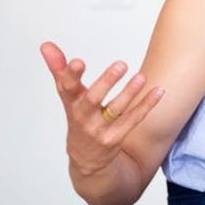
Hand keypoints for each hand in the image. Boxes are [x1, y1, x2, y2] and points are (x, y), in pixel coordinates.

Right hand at [40, 41, 163, 176]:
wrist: (87, 160)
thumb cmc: (79, 118)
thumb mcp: (67, 96)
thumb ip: (59, 69)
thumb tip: (46, 44)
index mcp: (71, 104)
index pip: (67, 88)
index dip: (71, 75)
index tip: (78, 62)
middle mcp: (84, 117)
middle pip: (93, 100)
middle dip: (106, 82)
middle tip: (121, 64)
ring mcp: (100, 129)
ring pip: (116, 110)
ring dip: (130, 93)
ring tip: (141, 77)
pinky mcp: (116, 138)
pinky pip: (133, 120)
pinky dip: (147, 105)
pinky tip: (158, 90)